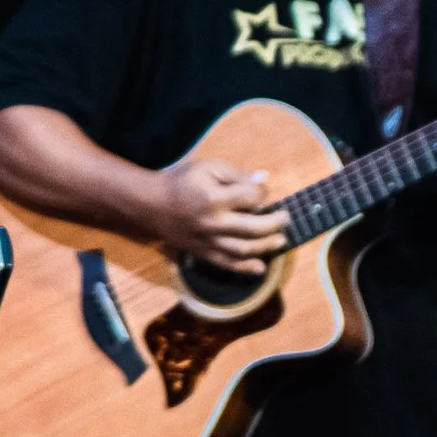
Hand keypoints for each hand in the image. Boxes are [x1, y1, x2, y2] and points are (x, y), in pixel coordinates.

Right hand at [142, 158, 288, 273]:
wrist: (150, 204)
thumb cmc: (181, 182)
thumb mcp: (206, 168)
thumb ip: (235, 174)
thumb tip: (264, 180)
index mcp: (214, 197)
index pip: (252, 197)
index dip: (263, 193)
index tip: (262, 191)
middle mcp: (213, 222)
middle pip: (254, 227)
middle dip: (276, 223)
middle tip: (285, 218)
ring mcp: (208, 241)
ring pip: (244, 249)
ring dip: (267, 246)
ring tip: (280, 240)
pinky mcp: (203, 253)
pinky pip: (227, 264)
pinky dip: (246, 268)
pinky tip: (260, 267)